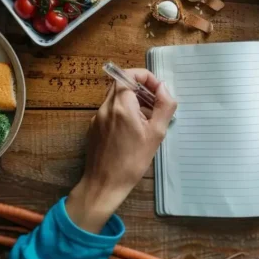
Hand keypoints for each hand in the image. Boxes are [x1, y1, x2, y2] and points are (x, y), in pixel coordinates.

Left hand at [66, 69, 176, 232]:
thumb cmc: (132, 161)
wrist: (104, 184)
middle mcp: (106, 107)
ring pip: (115, 97)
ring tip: (148, 118)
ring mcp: (97, 117)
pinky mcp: (94, 127)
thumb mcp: (156, 133)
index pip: (129, 74)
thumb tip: (164, 88)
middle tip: (155, 103)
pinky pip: (110, 110)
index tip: (158, 92)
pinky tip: (134, 130)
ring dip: (132, 100)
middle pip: (121, 84)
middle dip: (140, 88)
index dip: (145, 77)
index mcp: (121, 105)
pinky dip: (123, 111)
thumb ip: (164, 106)